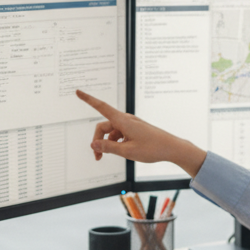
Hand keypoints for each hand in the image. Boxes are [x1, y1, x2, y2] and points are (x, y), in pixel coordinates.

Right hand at [76, 89, 207, 176]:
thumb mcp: (127, 151)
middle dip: (98, 141)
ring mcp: (131, 124)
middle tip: (98, 158)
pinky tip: (121, 152)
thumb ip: (108, 147)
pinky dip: (117, 142)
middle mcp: (126, 120)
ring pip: (112, 132)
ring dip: (107, 144)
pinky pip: (120, 134)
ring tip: (108, 157)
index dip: (88, 99)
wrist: (171, 148)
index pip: (101, 107)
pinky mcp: (135, 130)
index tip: (78, 92)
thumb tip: (93, 144)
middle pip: (104, 126)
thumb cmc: (152, 148)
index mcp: (123, 121)